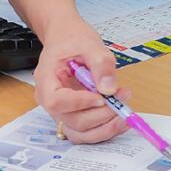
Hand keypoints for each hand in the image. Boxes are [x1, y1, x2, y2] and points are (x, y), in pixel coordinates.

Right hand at [33, 17, 130, 143]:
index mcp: (46, 79)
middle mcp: (50, 100)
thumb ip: (101, 65)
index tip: (101, 96)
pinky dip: (104, 129)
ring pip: (80, 132)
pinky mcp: (73, 116)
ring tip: (124, 109)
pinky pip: (86, 131)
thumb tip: (109, 89)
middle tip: (122, 97)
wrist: (67, 38)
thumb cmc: (72, 39)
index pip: (56, 101)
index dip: (79, 103)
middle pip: (72, 120)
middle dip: (101, 114)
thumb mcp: (90, 44)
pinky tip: (120, 118)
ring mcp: (61, 111)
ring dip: (105, 126)